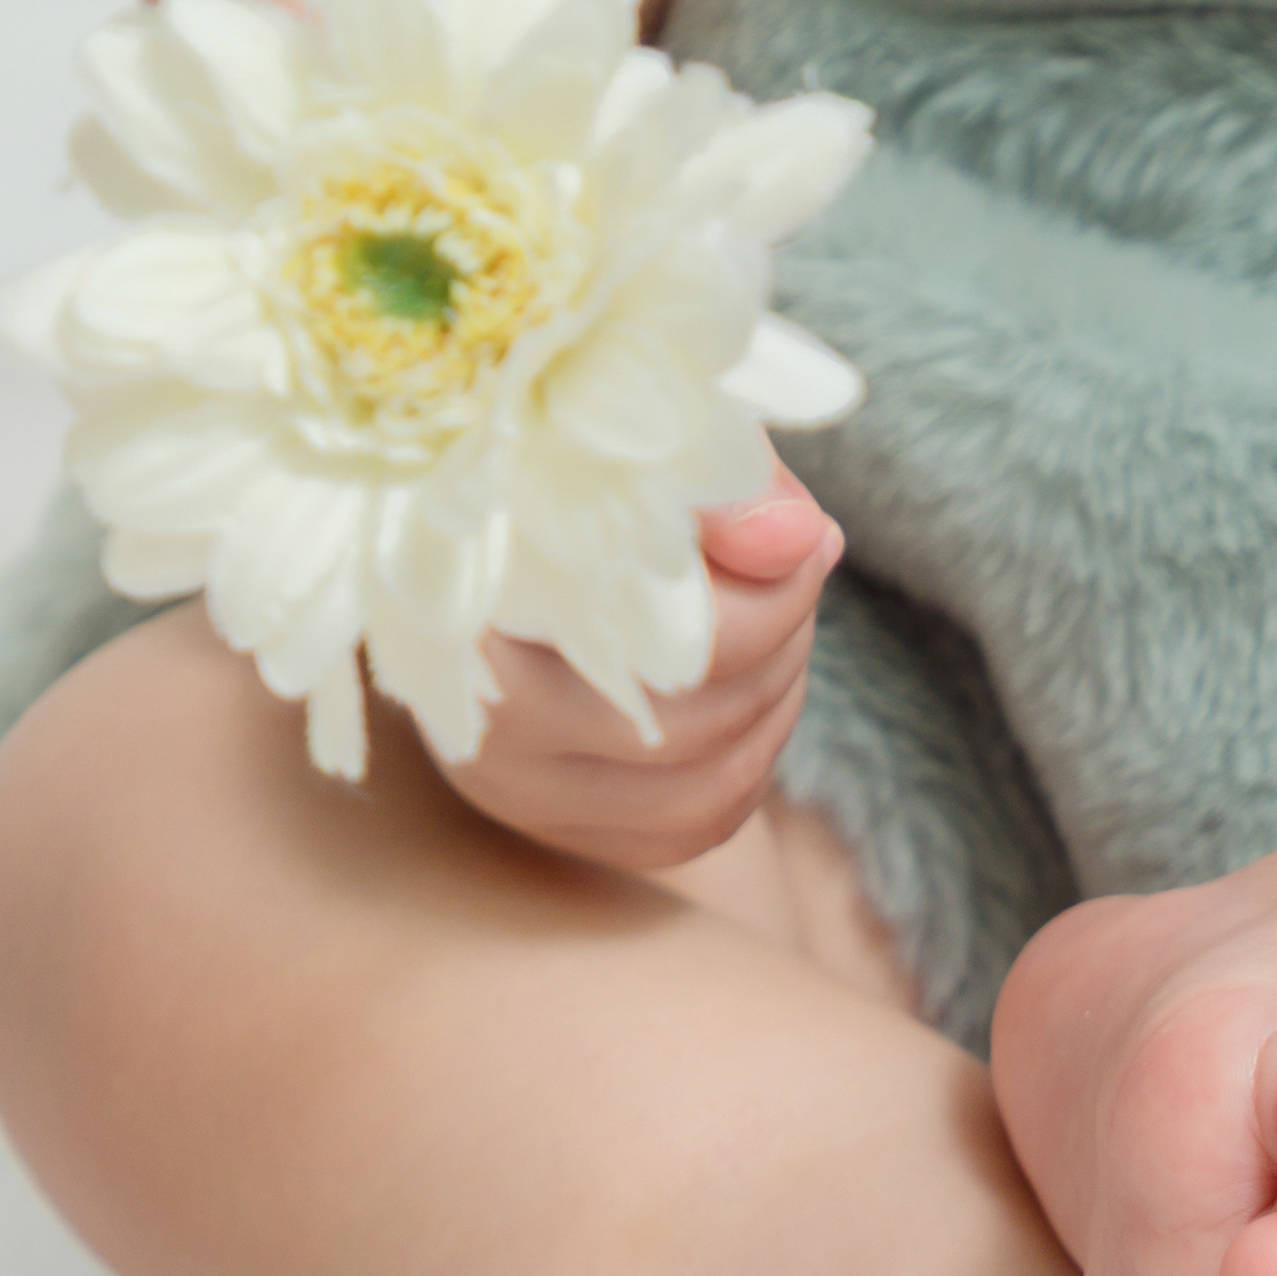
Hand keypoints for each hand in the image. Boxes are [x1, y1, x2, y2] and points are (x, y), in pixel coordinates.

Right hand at [427, 449, 843, 871]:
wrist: (490, 534)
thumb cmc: (573, 470)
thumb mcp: (645, 449)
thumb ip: (722, 481)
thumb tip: (799, 539)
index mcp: (472, 593)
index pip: (656, 628)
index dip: (765, 589)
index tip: (804, 535)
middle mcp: (472, 711)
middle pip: (690, 712)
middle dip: (782, 636)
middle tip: (799, 567)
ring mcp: (507, 785)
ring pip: (703, 781)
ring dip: (778, 700)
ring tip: (783, 619)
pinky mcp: (550, 826)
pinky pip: (693, 825)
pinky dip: (750, 761)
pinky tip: (753, 691)